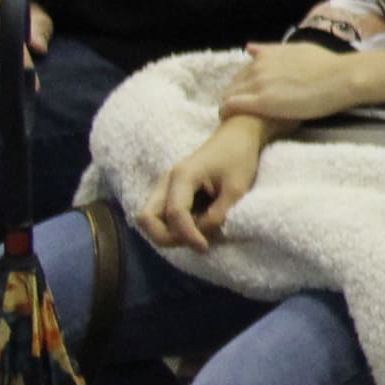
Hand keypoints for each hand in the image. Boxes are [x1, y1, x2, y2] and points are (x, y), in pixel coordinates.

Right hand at [138, 115, 269, 251]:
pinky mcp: (169, 192)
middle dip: (166, 237)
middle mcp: (166, 181)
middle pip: (146, 218)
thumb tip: (203, 237)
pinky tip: (197, 228)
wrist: (237, 136)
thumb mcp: (237, 188)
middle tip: (197, 243)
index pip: (175, 213)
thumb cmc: (239, 158)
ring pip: (150, 219)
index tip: (205, 247)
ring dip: (168, 234)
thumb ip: (218, 215)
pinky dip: (173, 227)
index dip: (187, 235)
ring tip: (198, 236)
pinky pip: (160, 215)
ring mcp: (165, 186)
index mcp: (182, 176)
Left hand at [218, 42, 364, 126]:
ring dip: (230, 107)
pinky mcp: (262, 102)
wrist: (341, 78)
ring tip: (237, 119)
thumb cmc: (327, 64)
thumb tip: (250, 48)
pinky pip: (232, 107)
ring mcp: (259, 84)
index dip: (242, 86)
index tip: (248, 97)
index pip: (242, 72)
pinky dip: (228, 113)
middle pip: (232, 84)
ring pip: (229, 95)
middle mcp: (258, 67)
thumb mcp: (298, 50)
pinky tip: (233, 122)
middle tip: (242, 112)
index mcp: (267, 56)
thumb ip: (272, 50)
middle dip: (233, 97)